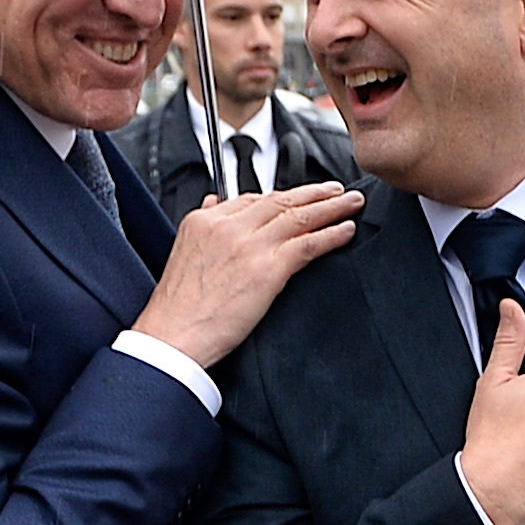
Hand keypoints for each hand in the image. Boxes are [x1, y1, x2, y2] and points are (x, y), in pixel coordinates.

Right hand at [134, 181, 361, 370]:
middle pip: (280, 200)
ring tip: (352, 203)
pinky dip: (331, 235)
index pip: (252, 198)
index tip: (302, 197)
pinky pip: (307, 244)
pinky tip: (346, 231)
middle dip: (314, 192)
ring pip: (299, 216)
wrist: (172, 335)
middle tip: (338, 190)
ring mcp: (249, 245)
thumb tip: (215, 202)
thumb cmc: (178, 307)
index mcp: (205, 220)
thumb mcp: (184, 252)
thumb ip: (206, 225)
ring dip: (331, 207)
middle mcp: (227, 226)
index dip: (283, 197)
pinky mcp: (268, 269)